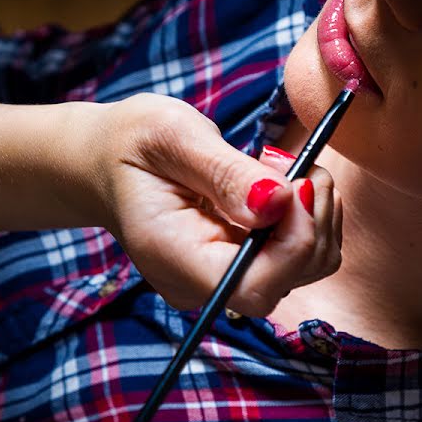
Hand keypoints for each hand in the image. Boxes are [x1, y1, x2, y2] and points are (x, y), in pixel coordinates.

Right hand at [97, 93, 342, 316]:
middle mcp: (200, 284)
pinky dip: (307, 216)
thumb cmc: (131, 145)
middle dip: (311, 218)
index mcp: (174, 257)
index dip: (295, 241)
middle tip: (290, 162)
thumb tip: (279, 202)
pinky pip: (297, 256)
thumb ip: (226, 172)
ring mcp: (222, 281)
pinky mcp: (240, 268)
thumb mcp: (172, 136)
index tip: (298, 182)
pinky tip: (280, 185)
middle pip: (290, 278)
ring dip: (314, 213)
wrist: (107, 164)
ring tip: (280, 167)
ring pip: (305, 267)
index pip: (255, 285)